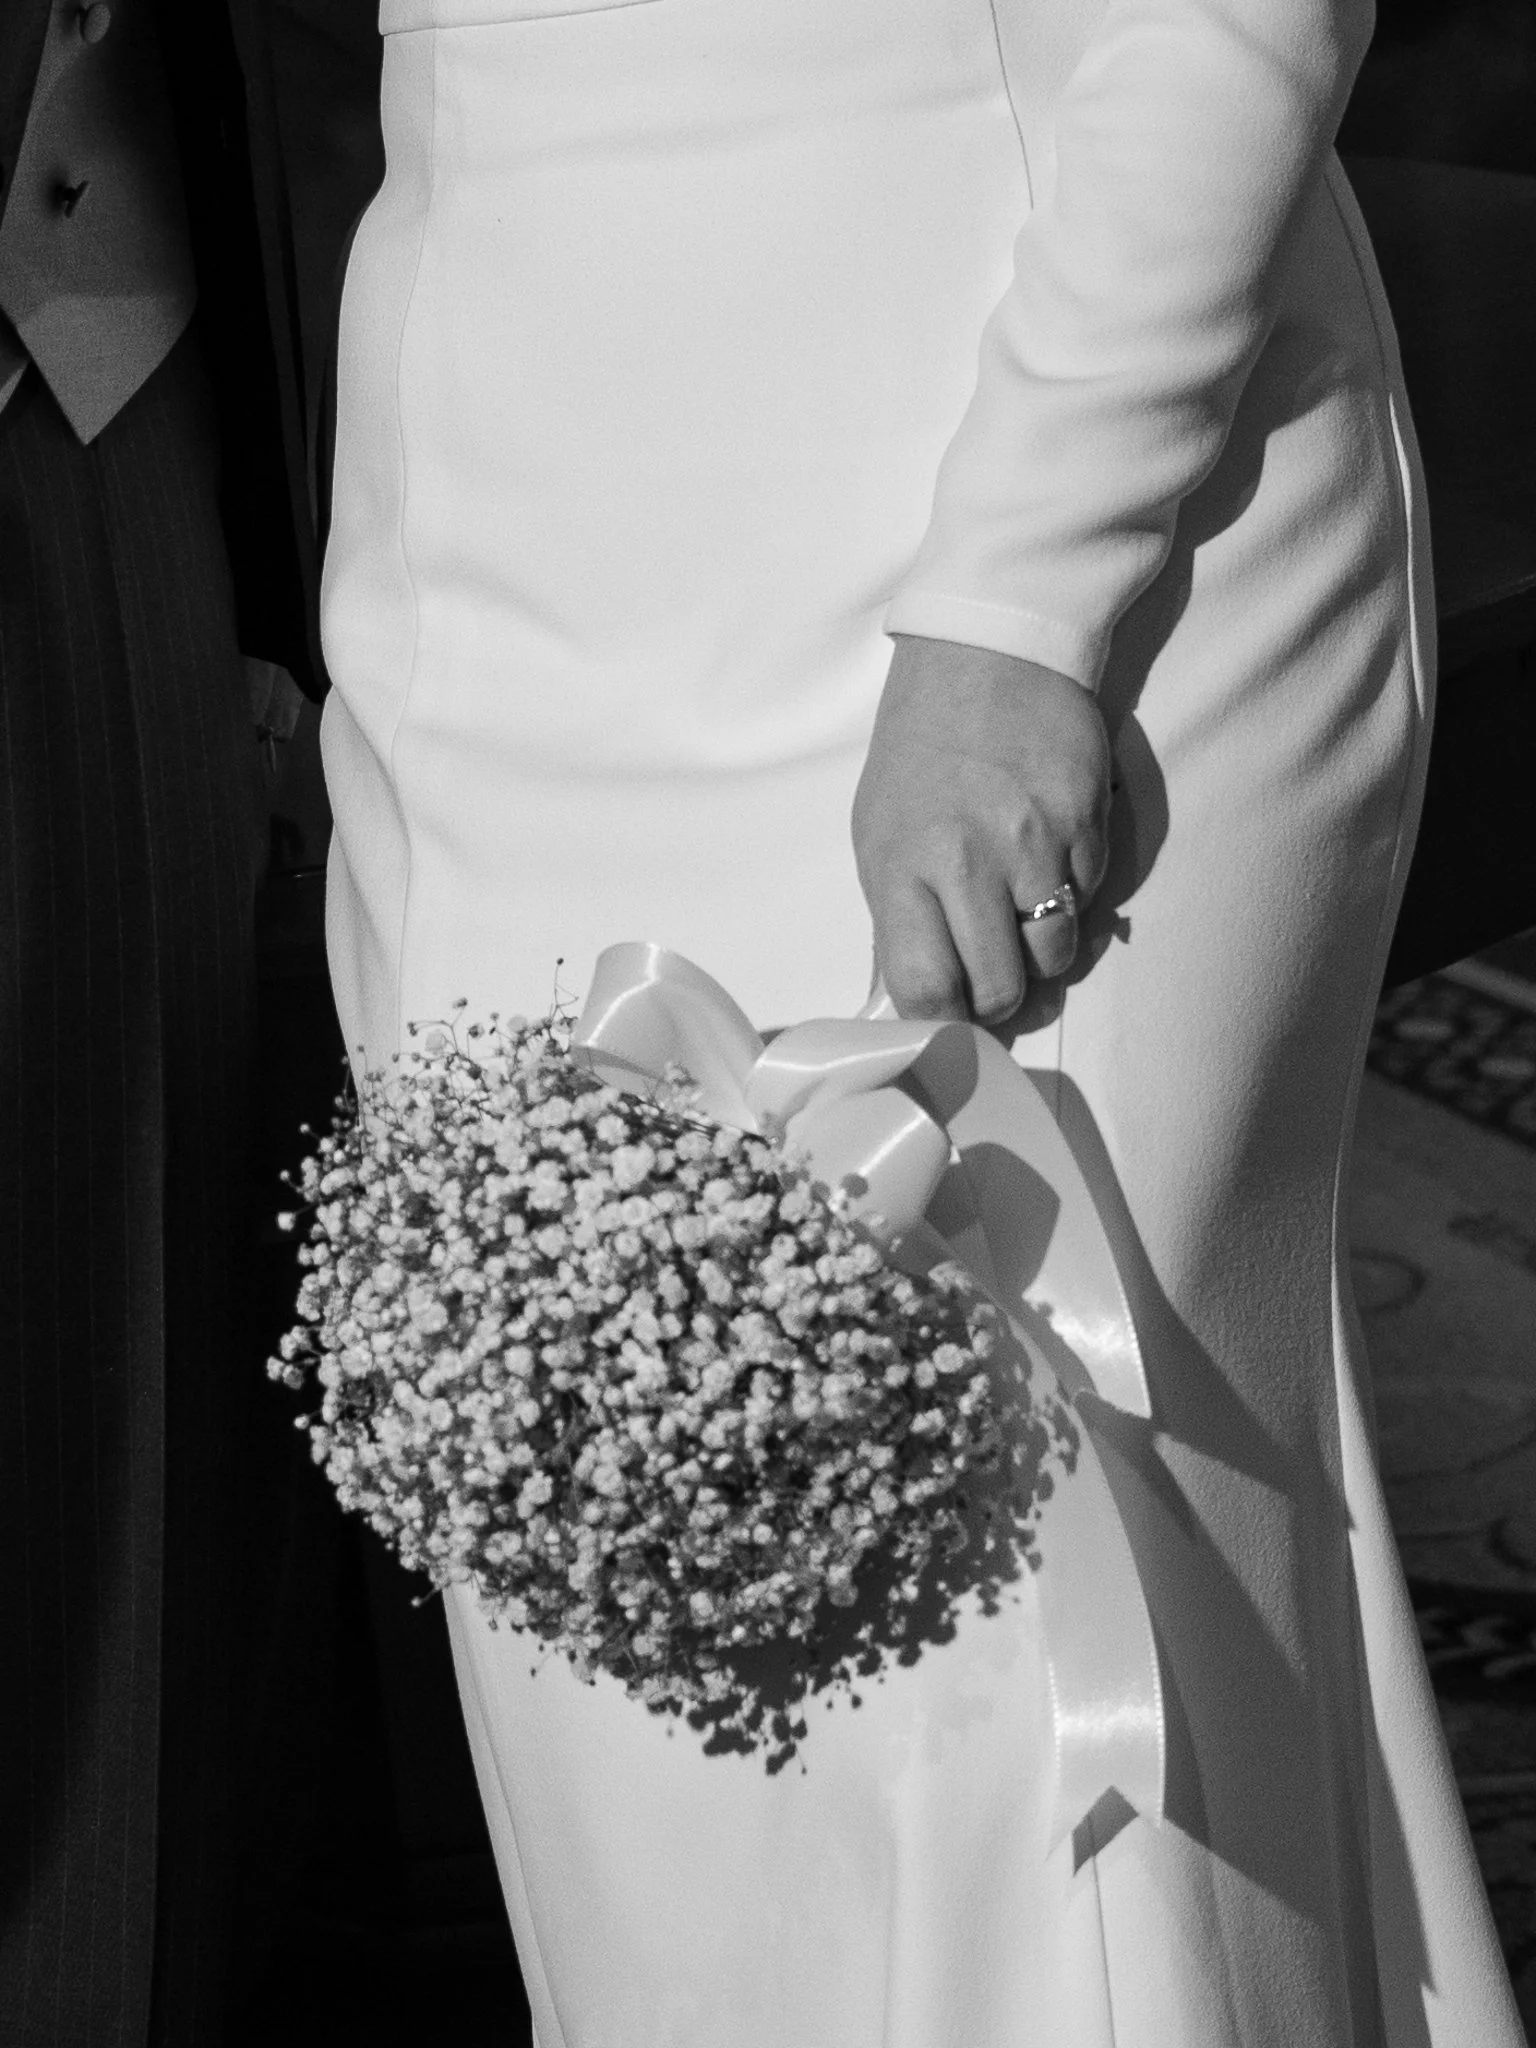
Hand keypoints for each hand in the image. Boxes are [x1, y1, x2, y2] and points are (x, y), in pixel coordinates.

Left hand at [851, 636, 1110, 1022]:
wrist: (988, 654)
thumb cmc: (922, 750)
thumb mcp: (879, 831)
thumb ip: (897, 917)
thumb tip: (913, 997)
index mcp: (901, 867)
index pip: (926, 986)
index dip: (943, 1020)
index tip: (950, 1021)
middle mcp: (968, 862)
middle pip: (1002, 987)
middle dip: (1001, 1000)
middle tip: (996, 982)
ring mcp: (1034, 843)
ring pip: (1056, 953)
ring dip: (1042, 952)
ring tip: (1022, 918)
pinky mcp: (1087, 822)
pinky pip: (1090, 898)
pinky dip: (1074, 896)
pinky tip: (1050, 860)